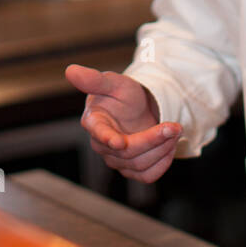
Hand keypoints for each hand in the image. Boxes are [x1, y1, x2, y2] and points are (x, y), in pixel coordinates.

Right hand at [65, 63, 181, 181]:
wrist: (138, 108)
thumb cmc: (122, 94)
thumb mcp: (113, 82)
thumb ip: (94, 79)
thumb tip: (70, 70)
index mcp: (93, 122)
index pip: (98, 133)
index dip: (108, 138)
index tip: (120, 142)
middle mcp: (101, 145)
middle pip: (127, 152)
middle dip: (154, 139)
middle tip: (175, 126)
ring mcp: (116, 160)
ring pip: (139, 165)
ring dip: (162, 149)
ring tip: (175, 130)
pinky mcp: (131, 169)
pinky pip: (147, 176)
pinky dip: (163, 163)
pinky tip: (170, 146)